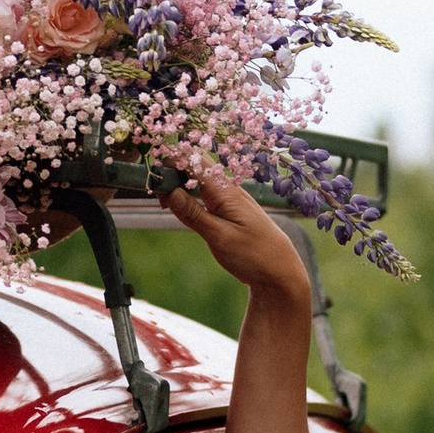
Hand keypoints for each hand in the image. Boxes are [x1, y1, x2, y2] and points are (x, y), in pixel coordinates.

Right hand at [164, 174, 313, 306]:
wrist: (280, 272)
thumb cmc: (254, 256)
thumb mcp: (219, 237)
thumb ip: (193, 214)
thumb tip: (169, 192)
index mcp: (225, 191)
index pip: (194, 161)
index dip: (172, 160)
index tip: (153, 174)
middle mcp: (229, 189)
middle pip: (195, 166)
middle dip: (173, 172)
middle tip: (157, 195)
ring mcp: (231, 198)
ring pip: (200, 179)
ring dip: (180, 185)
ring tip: (165, 203)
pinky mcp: (231, 209)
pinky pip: (206, 193)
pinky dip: (191, 196)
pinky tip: (182, 208)